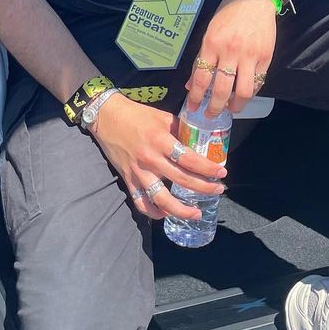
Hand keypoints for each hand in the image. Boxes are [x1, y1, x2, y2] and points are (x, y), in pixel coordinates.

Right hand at [91, 93, 225, 220]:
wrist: (107, 116)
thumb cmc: (137, 115)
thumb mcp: (162, 117)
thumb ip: (179, 130)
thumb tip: (197, 142)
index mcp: (161, 140)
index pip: (189, 159)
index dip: (207, 168)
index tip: (221, 173)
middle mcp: (150, 159)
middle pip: (181, 180)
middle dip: (204, 188)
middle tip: (218, 190)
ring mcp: (138, 172)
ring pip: (161, 198)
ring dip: (181, 209)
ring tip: (196, 213)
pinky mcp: (128, 179)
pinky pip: (141, 202)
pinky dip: (154, 212)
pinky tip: (166, 214)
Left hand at [185, 0, 276, 117]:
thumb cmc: (228, 15)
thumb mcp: (209, 33)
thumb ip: (200, 59)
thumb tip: (191, 84)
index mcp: (212, 44)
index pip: (201, 78)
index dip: (195, 97)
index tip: (192, 107)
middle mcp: (230, 51)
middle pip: (222, 89)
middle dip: (214, 107)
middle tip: (210, 114)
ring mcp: (250, 55)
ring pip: (243, 91)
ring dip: (236, 106)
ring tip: (230, 109)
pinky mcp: (266, 57)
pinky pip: (258, 82)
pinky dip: (250, 93)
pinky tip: (243, 94)